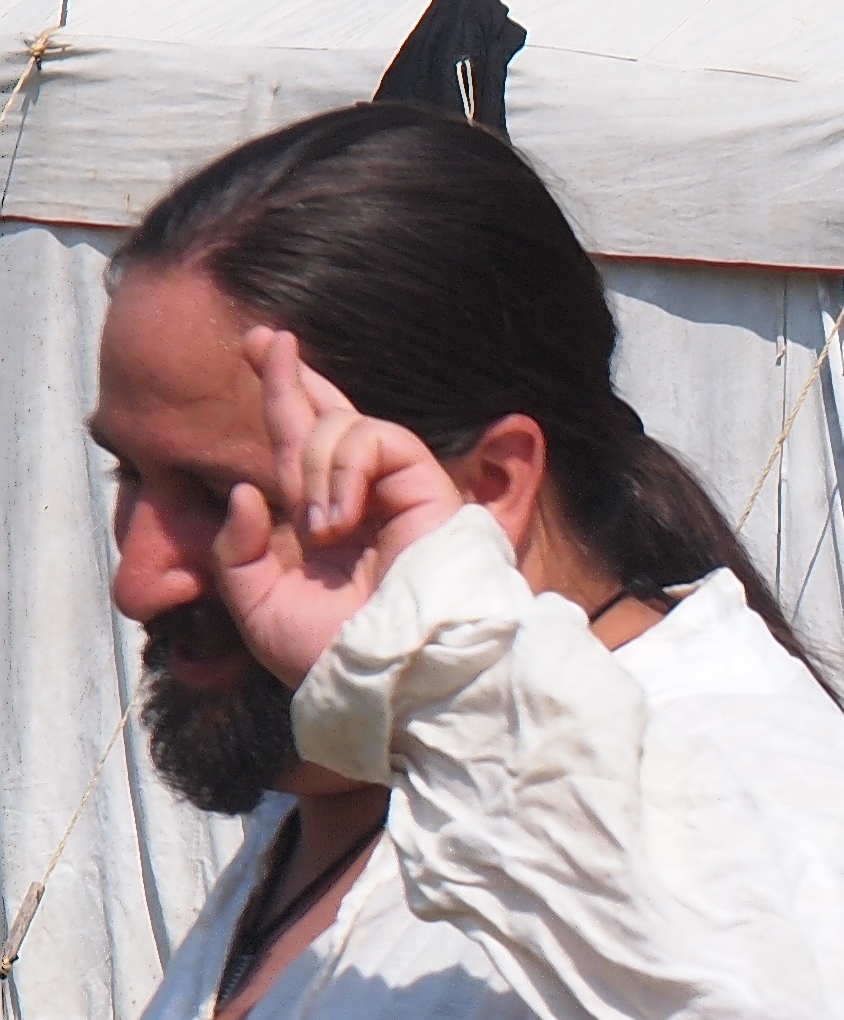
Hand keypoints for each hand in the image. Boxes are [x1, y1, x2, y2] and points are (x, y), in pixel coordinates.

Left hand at [210, 329, 470, 688]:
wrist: (391, 679)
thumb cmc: (332, 657)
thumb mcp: (257, 606)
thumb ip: (239, 551)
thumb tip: (249, 491)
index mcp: (321, 528)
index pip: (297, 451)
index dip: (281, 399)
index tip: (258, 352)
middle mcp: (358, 503)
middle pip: (327, 416)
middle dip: (292, 376)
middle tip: (268, 340)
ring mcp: (395, 494)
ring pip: (345, 426)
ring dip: (315, 466)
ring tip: (320, 527)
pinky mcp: (428, 488)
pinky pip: (378, 438)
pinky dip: (346, 468)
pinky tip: (339, 517)